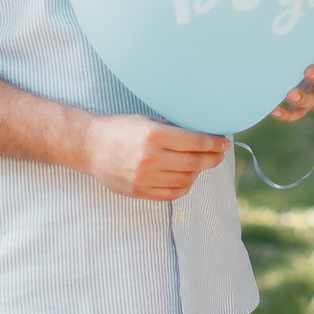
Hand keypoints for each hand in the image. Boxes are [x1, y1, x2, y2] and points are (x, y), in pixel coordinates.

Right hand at [80, 114, 227, 201]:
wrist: (90, 147)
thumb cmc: (120, 129)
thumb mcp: (147, 120)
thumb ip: (173, 129)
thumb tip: (203, 134)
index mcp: (153, 136)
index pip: (195, 142)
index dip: (214, 143)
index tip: (224, 143)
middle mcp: (151, 158)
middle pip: (194, 162)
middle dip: (211, 158)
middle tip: (219, 155)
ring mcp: (145, 177)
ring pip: (186, 179)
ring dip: (198, 172)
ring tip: (200, 164)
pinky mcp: (140, 191)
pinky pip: (172, 193)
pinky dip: (185, 185)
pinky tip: (187, 177)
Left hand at [271, 28, 313, 122]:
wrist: (299, 71)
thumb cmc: (308, 50)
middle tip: (309, 70)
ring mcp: (310, 95)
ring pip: (311, 101)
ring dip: (302, 98)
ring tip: (291, 93)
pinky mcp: (297, 106)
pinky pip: (294, 113)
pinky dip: (285, 113)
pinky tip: (273, 109)